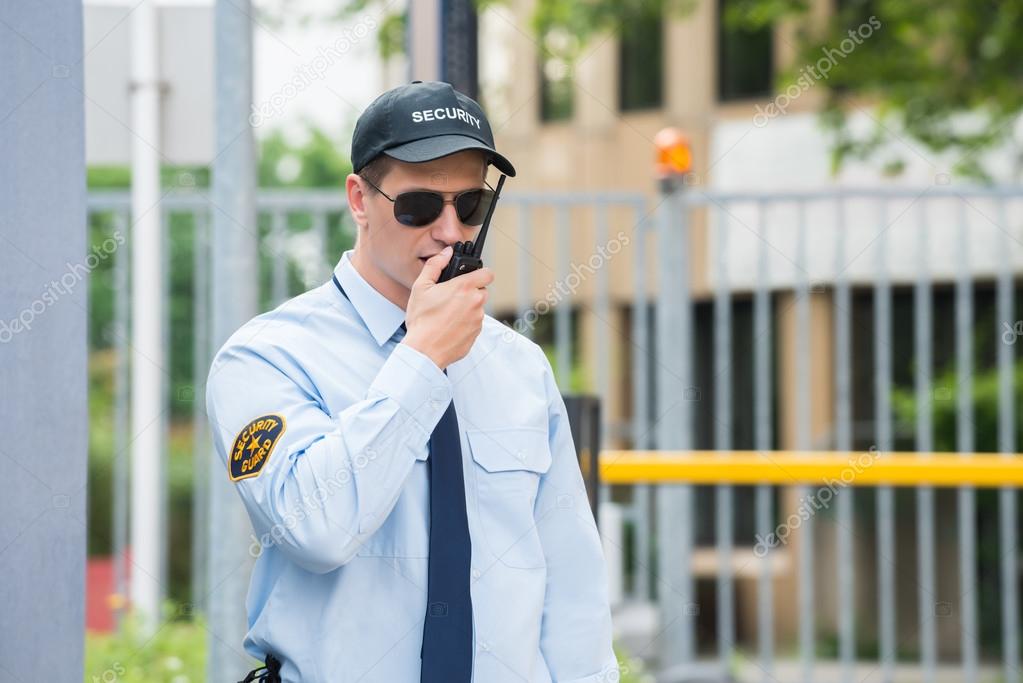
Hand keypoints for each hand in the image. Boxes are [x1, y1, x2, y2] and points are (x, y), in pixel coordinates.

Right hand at [402, 246, 492, 369]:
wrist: (424, 350)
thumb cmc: (422, 320)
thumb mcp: (421, 287)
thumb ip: (435, 265)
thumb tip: (446, 253)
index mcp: (465, 288)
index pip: (487, 274)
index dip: (480, 273)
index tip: (471, 276)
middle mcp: (476, 303)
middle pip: (482, 291)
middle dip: (470, 292)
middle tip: (452, 297)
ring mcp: (478, 320)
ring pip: (477, 308)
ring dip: (467, 308)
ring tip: (447, 314)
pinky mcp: (476, 334)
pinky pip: (474, 323)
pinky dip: (465, 323)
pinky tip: (449, 326)